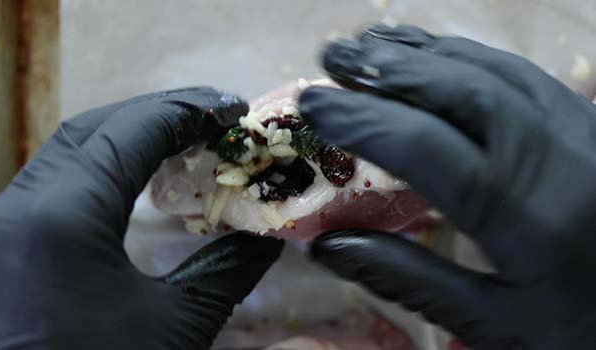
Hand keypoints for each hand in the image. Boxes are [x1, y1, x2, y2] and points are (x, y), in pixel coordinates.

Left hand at [0, 88, 283, 349]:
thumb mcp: (171, 332)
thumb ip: (223, 275)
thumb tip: (264, 241)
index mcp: (60, 220)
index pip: (128, 134)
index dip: (185, 111)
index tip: (231, 110)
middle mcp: (12, 214)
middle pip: (88, 134)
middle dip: (153, 118)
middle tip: (208, 122)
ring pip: (59, 162)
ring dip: (120, 146)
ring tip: (174, 149)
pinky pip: (41, 196)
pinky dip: (90, 179)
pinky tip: (122, 195)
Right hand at [299, 25, 595, 348]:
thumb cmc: (576, 328)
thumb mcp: (491, 323)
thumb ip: (408, 279)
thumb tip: (325, 246)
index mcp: (530, 219)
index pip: (430, 148)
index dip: (364, 121)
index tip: (314, 105)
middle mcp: (559, 158)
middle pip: (461, 92)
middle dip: (386, 70)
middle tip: (331, 60)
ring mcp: (581, 130)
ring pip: (491, 70)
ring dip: (420, 54)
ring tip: (366, 45)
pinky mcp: (588, 122)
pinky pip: (519, 73)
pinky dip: (464, 56)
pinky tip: (430, 54)